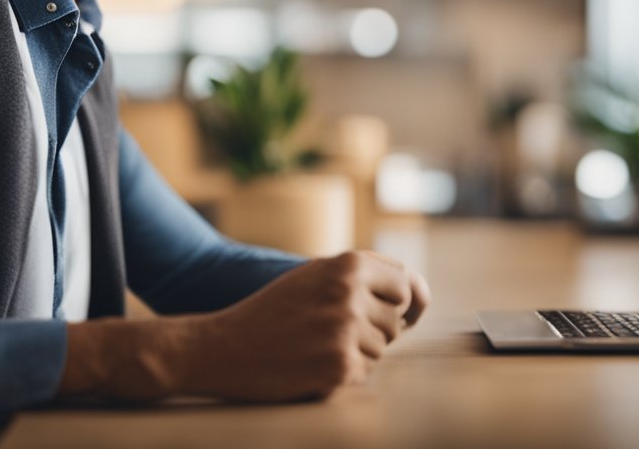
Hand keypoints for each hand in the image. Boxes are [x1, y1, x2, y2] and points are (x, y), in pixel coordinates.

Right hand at [184, 250, 430, 401]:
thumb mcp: (314, 275)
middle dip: (374, 330)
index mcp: (346, 264)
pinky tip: (312, 365)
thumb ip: (361, 274)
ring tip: (316, 346)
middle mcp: (349, 292)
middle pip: (395, 320)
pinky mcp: (339, 366)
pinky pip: (365, 373)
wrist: (222, 347)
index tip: (407, 313)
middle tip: (332, 331)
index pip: (404, 281)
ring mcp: (345, 330)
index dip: (407, 299)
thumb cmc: (272, 310)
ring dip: (357, 353)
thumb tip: (416, 290)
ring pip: (381, 349)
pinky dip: (344, 374)